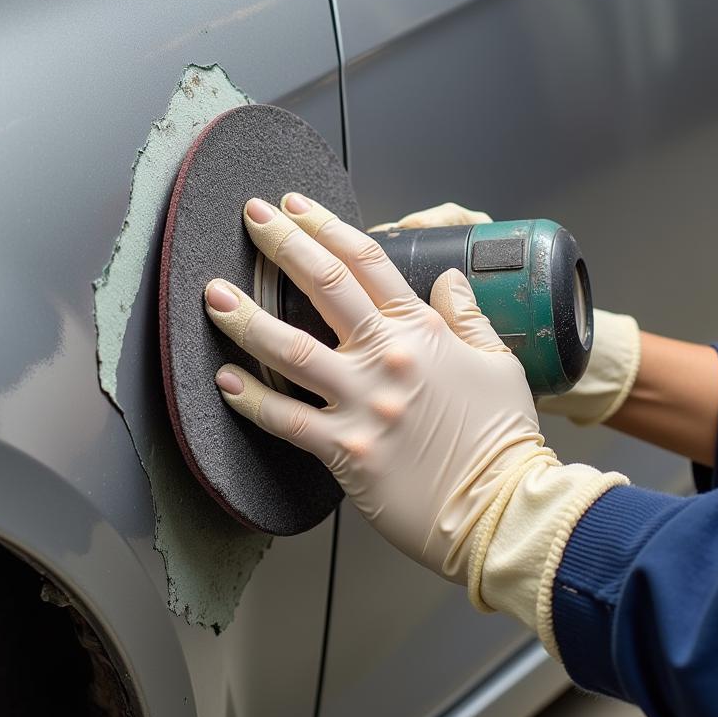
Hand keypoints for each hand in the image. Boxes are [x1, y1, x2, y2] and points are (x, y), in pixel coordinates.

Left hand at [205, 195, 625, 658]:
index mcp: (422, 332)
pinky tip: (225, 379)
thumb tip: (447, 277)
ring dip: (247, 319)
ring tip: (214, 295)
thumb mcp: (497, 364)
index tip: (297, 206)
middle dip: (283, 244)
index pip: (367, 262)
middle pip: (325, 286)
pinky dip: (252, 399)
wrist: (503, 510)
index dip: (327, 227)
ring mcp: (361, 403)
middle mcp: (386, 358)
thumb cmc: (503, 439)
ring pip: (291, 349)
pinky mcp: (345, 450)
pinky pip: (287, 420)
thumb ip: (467, 316)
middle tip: (254, 216)